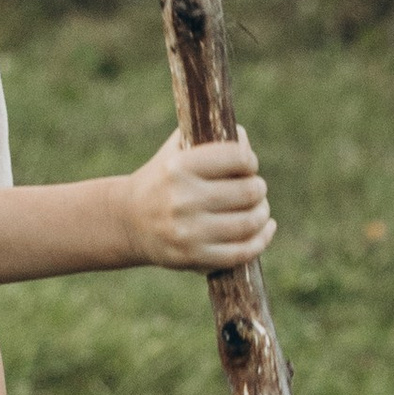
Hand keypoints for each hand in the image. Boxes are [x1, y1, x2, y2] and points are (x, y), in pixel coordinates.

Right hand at [125, 127, 275, 274]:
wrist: (128, 222)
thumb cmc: (162, 180)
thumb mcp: (176, 150)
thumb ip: (210, 137)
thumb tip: (245, 141)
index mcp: (178, 167)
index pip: (238, 158)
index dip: (249, 161)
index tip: (246, 166)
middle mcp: (182, 199)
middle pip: (248, 191)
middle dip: (258, 188)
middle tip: (254, 189)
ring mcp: (188, 231)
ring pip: (249, 222)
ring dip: (262, 213)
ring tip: (259, 208)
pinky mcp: (193, 257)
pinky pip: (242, 251)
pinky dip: (261, 239)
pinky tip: (265, 228)